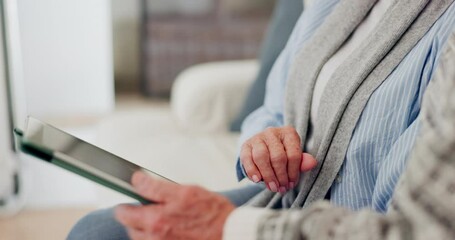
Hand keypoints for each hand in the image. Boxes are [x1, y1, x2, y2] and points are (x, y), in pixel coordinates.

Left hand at [115, 171, 234, 239]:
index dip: (125, 204)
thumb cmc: (214, 213)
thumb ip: (156, 187)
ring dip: (145, 228)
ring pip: (141, 238)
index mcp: (156, 221)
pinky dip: (156, 237)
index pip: (124, 213)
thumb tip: (136, 180)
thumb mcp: (186, 191)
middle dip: (135, 217)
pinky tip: (171, 229)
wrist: (232, 234)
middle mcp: (155, 238)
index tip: (128, 200)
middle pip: (130, 228)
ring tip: (162, 219)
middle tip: (149, 207)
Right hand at [240, 126, 316, 192]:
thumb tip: (312, 163)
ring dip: (267, 176)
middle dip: (280, 176)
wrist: (265, 147)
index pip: (293, 155)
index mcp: (288, 133)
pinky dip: (252, 171)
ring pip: (261, 157)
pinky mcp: (246, 145)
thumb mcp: (295, 156)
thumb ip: (302, 161)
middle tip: (282, 189)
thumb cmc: (283, 153)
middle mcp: (272, 132)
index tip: (292, 184)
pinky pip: (247, 159)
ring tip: (272, 187)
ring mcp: (258, 137)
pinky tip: (257, 180)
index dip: (293, 172)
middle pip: (277, 157)